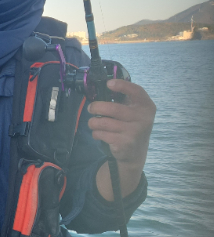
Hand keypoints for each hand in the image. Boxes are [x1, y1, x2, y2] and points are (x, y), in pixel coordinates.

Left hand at [88, 79, 155, 199]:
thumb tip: (101, 88)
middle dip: (96, 107)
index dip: (122, 86)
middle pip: (112, 108)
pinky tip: (99, 134)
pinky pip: (101, 134)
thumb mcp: (134, 111)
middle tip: (90, 108)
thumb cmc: (130, 125)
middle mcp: (143, 119)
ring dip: (93, 122)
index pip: (136, 91)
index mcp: (146, 106)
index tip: (108, 83)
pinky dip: (96, 133)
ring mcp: (133, 132)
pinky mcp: (123, 144)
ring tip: (93, 123)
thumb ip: (124, 100)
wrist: (135, 152)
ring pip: (103, 122)